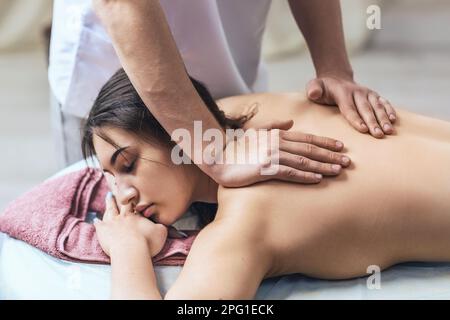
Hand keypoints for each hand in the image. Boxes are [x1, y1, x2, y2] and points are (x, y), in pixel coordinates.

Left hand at [94, 193, 167, 256]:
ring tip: (109, 196)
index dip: (136, 199)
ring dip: (109, 203)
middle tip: (120, 189)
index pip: (136, 205)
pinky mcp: (103, 231)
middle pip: (122, 204)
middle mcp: (124, 216)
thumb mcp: (161, 233)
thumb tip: (163, 223)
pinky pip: (98, 224)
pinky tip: (95, 219)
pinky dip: (97, 221)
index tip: (135, 192)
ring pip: (110, 210)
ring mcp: (112, 222)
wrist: (131, 250)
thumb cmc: (147, 243)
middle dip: (122, 196)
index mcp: (137, 216)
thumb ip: (162, 226)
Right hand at [212, 119, 350, 186]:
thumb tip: (290, 123)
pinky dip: (305, 175)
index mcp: (276, 134)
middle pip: (309, 148)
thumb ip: (273, 126)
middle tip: (347, 161)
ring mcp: (271, 156)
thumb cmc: (236, 148)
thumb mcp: (254, 132)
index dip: (325, 142)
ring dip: (323, 166)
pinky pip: (290, 172)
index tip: (340, 147)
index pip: (306, 137)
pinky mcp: (265, 169)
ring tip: (338, 170)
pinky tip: (318, 179)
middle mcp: (277, 143)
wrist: (217, 158)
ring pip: (304, 160)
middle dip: (330, 155)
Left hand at [306, 76, 396, 138]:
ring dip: (384, 118)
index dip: (356, 119)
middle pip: (366, 109)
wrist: (336, 79)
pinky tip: (393, 120)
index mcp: (342, 92)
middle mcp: (357, 91)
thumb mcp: (314, 86)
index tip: (363, 129)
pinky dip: (389, 110)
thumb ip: (313, 90)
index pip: (349, 108)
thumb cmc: (323, 88)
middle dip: (373, 122)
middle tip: (379, 135)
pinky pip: (384, 102)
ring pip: (377, 106)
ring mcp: (367, 93)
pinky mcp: (374, 95)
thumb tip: (314, 94)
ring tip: (389, 131)